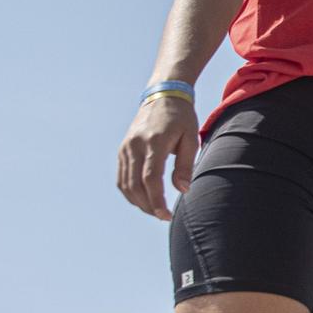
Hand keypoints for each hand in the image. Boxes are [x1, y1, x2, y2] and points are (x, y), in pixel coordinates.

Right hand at [117, 94, 199, 218]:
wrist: (162, 97)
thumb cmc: (181, 118)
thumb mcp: (190, 138)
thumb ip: (185, 165)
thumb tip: (182, 190)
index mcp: (154, 142)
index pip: (151, 178)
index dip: (157, 200)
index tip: (166, 215)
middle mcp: (134, 146)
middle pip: (135, 185)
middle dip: (148, 205)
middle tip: (163, 216)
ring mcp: (125, 148)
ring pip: (125, 183)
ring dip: (138, 201)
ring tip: (155, 210)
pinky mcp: (122, 150)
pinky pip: (122, 177)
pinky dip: (130, 192)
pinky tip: (143, 199)